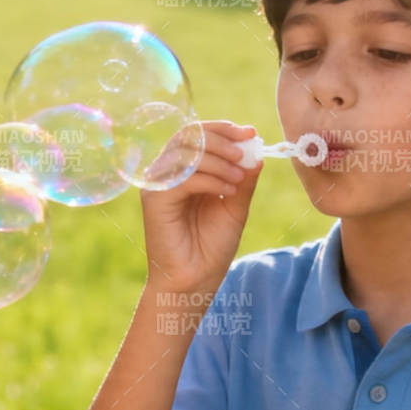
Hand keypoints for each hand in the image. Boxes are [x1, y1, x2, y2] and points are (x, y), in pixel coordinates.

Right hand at [140, 120, 262, 295]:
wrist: (195, 281)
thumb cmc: (211, 247)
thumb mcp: (235, 206)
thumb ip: (242, 179)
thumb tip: (256, 151)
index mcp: (183, 171)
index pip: (197, 134)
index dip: (224, 129)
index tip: (250, 133)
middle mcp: (167, 173)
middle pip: (190, 136)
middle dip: (223, 139)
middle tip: (245, 153)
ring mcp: (158, 184)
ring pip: (187, 152)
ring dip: (220, 160)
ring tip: (239, 178)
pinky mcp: (154, 199)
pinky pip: (185, 176)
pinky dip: (211, 179)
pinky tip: (228, 190)